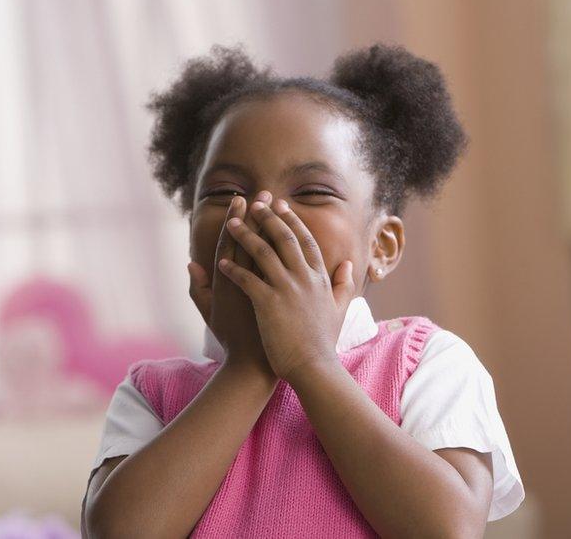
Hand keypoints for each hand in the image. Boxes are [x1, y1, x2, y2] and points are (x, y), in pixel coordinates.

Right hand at [186, 194, 274, 377]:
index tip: (245, 199)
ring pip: (270, 250)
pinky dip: (288, 253)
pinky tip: (294, 236)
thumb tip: (190, 263)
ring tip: (281, 207)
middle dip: (260, 215)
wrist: (253, 364)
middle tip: (266, 193)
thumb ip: (198, 287)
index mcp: (228, 282)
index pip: (232, 243)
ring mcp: (264, 289)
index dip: (238, 220)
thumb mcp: (209, 312)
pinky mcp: (279, 298)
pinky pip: (284, 271)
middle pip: (254, 240)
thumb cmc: (232, 338)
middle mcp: (245, 281)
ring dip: (275, 227)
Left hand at [217, 194, 356, 380]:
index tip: (280, 206)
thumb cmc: (323, 342)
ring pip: (262, 252)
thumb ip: (344, 284)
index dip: (291, 221)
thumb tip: (350, 264)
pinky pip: (247, 279)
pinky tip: (221, 262)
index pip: (305, 241)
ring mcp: (287, 289)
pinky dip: (233, 269)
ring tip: (232, 223)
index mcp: (319, 278)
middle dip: (268, 218)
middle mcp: (304, 278)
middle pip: (284, 238)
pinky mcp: (269, 303)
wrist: (314, 367)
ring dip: (245, 235)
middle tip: (255, 202)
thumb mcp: (340, 309)